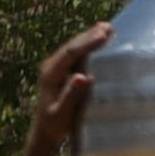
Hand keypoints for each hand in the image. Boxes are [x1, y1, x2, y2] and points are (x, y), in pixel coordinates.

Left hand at [29, 26, 106, 155]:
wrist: (46, 129)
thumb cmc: (55, 124)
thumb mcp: (62, 113)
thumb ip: (71, 95)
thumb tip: (83, 76)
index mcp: (50, 75)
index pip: (70, 53)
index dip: (87, 43)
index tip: (103, 37)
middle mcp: (50, 66)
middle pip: (71, 46)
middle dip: (90, 35)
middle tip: (108, 27)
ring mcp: (55, 66)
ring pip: (74, 46)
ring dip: (90, 36)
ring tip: (107, 26)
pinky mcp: (62, 69)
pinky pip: (76, 53)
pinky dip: (88, 44)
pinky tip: (99, 37)